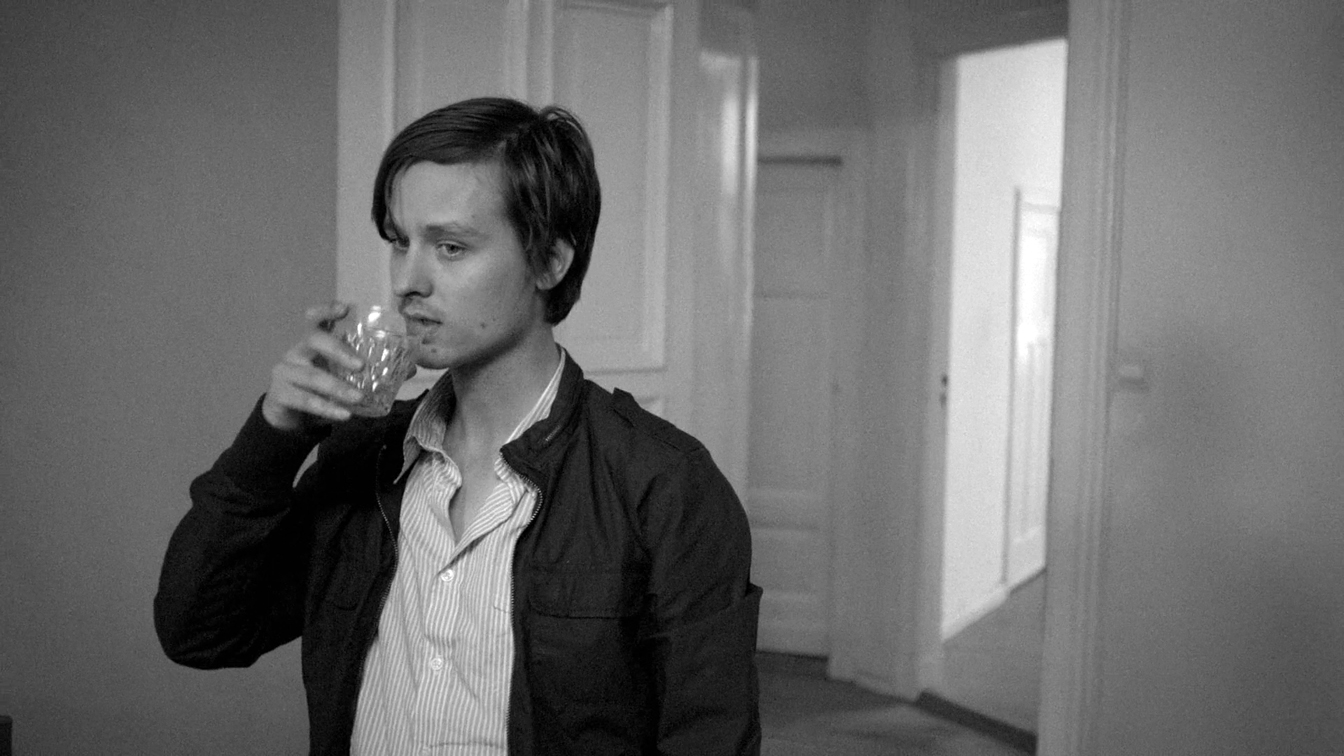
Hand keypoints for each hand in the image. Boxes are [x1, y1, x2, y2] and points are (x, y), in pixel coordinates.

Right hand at [260, 302, 365, 431]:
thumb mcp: (343, 378)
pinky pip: (305, 400)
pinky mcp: (280, 394)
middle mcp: (297, 352)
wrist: (292, 419)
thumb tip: (409, 369)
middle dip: (338, 350)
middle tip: (361, 365)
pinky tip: (343, 415)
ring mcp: (285, 372)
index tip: (344, 308)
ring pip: (312, 376)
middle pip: (313, 340)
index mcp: (313, 343)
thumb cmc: (321, 390)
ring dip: (338, 387)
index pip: (316, 319)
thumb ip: (371, 372)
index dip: (327, 310)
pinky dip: (326, 408)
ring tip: (358, 398)